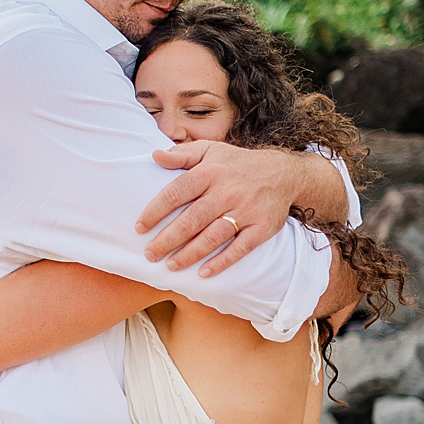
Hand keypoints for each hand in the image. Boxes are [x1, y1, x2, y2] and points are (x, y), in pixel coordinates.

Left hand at [136, 141, 302, 276]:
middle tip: (150, 254)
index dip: (155, 211)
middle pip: (191, 220)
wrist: (284, 173)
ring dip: (190, 254)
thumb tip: (155, 155)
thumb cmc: (236, 164)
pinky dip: (222, 262)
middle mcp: (227, 192)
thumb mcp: (210, 150)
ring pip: (213, 236)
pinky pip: (240, 248)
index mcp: (210, 173)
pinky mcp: (262, 227)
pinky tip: (203, 272)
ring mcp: (246, 211)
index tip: (139, 227)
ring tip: (170, 265)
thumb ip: (182, 154)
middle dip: (167, 239)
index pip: (176, 193)